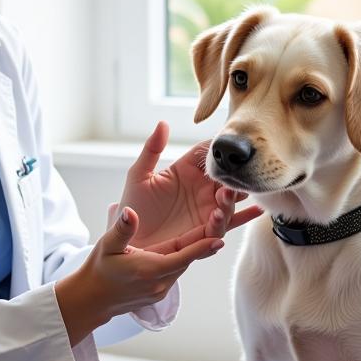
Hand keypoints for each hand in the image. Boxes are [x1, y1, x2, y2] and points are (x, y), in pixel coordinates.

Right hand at [55, 209, 222, 345]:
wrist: (91, 299)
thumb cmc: (99, 269)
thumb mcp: (107, 245)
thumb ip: (122, 229)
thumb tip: (130, 211)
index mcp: (149, 270)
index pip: (183, 257)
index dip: (202, 247)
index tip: (220, 237)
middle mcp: (159, 284)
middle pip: (188, 259)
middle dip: (204, 243)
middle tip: (222, 222)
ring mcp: (160, 291)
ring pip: (183, 265)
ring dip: (195, 250)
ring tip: (213, 230)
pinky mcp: (159, 292)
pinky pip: (176, 271)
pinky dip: (184, 257)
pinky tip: (191, 244)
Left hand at [112, 122, 261, 249]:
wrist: (129, 237)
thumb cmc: (132, 205)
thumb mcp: (139, 175)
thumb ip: (151, 149)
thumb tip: (163, 123)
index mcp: (186, 171)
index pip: (209, 155)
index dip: (219, 151)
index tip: (226, 148)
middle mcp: (201, 189)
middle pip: (224, 178)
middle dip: (232, 177)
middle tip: (231, 176)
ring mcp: (205, 210)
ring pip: (227, 202)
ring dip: (230, 200)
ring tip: (223, 197)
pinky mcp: (205, 232)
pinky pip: (221, 227)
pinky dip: (228, 221)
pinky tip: (223, 217)